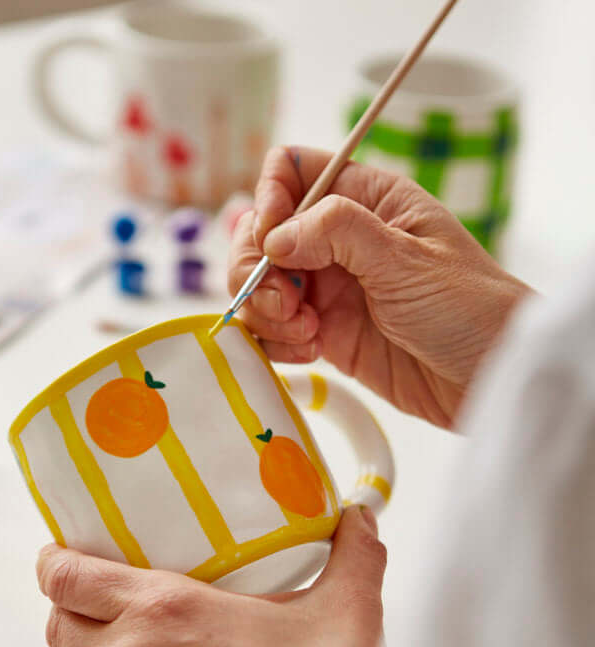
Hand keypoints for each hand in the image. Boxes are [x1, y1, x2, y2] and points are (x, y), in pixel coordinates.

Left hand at [28, 507, 385, 646]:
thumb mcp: (346, 608)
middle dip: (67, 605)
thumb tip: (358, 518)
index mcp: (167, 608)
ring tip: (93, 645)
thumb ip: (352, 554)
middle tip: (87, 598)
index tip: (58, 555)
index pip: (70, 575)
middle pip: (59, 620)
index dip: (54, 562)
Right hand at [230, 146, 531, 427]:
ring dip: (266, 312)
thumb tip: (274, 236)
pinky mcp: (321, 333)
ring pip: (259, 285)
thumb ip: (337, 233)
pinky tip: (309, 353)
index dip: (269, 201)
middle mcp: (336, 240)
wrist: (485, 377)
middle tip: (285, 304)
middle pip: (260, 234)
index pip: (290, 173)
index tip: (273, 242)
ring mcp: (326, 287)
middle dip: (258, 270)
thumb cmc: (467, 307)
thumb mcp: (406, 259)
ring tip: (308, 334)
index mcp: (364, 199)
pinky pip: (272, 329)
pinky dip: (274, 342)